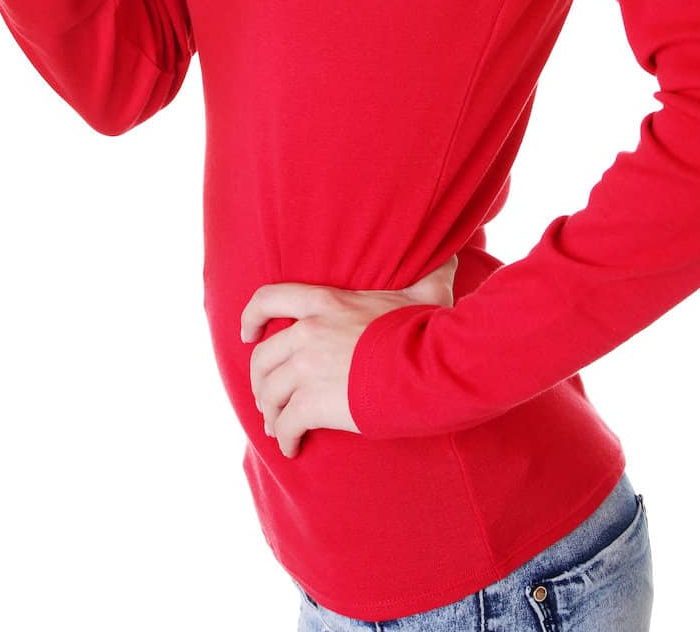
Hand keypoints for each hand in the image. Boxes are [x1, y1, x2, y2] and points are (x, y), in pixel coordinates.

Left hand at [239, 254, 458, 457]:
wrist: (430, 367)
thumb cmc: (428, 331)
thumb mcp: (426, 295)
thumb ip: (430, 275)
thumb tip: (453, 253)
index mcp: (325, 302)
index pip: (268, 299)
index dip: (250, 318)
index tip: (246, 334)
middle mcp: (308, 332)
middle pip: (261, 358)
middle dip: (260, 381)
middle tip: (269, 397)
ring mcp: (307, 368)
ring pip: (269, 394)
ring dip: (270, 413)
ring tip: (278, 425)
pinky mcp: (314, 404)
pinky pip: (285, 424)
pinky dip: (284, 438)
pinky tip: (292, 447)